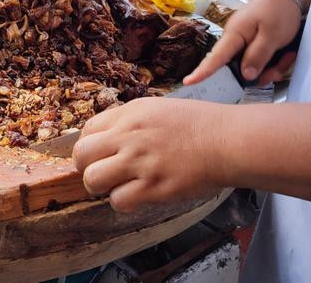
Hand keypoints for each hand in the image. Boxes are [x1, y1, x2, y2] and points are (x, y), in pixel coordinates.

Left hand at [72, 97, 227, 212]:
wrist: (228, 141)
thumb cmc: (202, 125)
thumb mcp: (160, 108)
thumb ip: (132, 121)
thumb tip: (110, 137)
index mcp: (131, 113)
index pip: (88, 130)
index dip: (89, 146)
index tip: (97, 154)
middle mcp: (130, 135)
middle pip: (81, 155)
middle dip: (86, 166)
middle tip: (100, 172)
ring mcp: (140, 162)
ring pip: (92, 180)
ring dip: (101, 187)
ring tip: (117, 186)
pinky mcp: (153, 187)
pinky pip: (118, 201)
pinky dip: (123, 202)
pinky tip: (137, 195)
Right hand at [184, 0, 302, 85]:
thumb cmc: (278, 10)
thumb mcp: (272, 34)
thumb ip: (258, 56)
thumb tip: (246, 76)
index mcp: (235, 34)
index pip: (216, 57)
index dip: (202, 71)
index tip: (188, 82)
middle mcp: (236, 40)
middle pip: (240, 68)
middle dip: (261, 73)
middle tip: (277, 71)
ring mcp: (245, 42)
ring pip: (254, 66)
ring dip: (273, 67)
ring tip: (288, 56)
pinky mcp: (254, 44)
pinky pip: (262, 61)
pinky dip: (277, 60)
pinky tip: (287, 53)